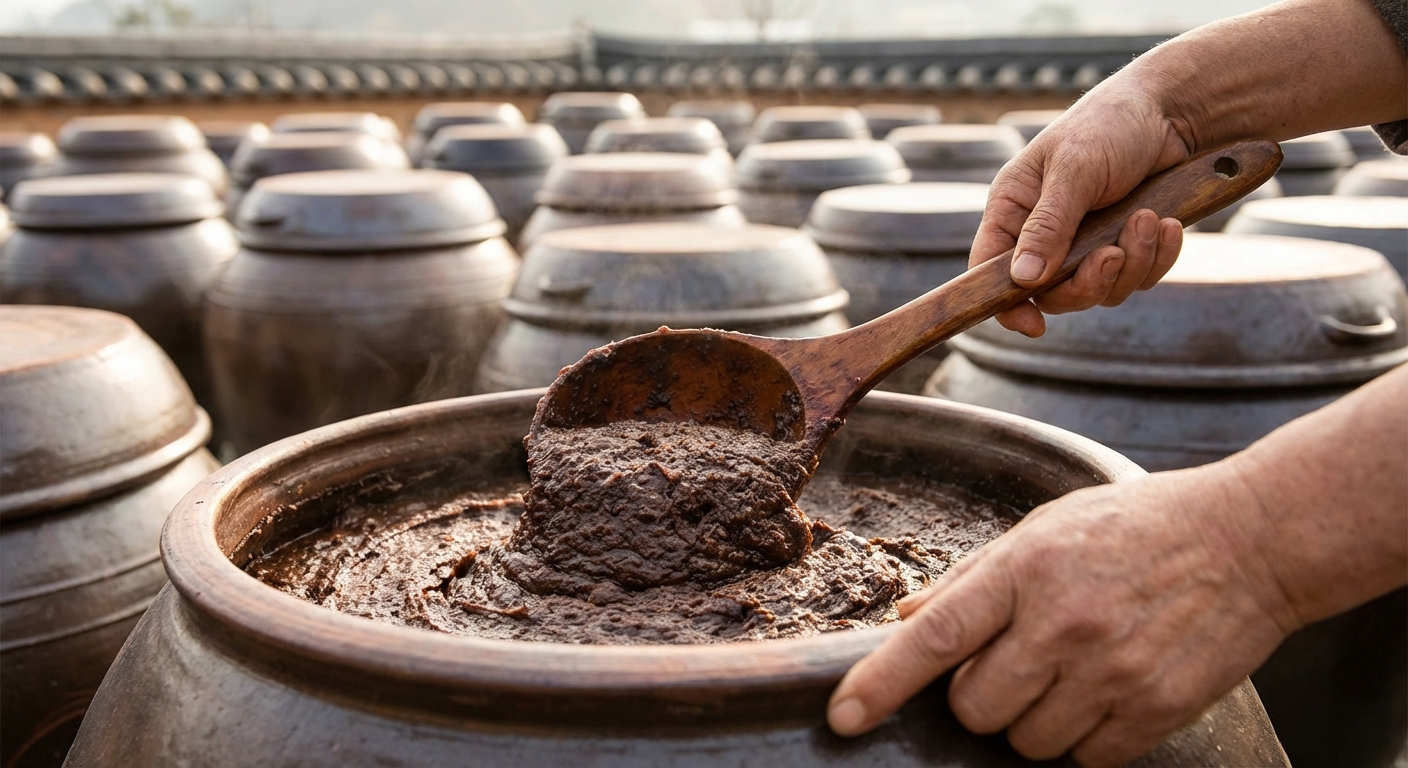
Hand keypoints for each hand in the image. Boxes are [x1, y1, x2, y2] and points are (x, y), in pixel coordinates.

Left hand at [825, 464, 1297, 766]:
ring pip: (1027, 742)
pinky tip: (1106, 691)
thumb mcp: (1045, 528)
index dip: (880, 683)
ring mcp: (1113, 670)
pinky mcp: (1158, 707)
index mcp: (1027, 568)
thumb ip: (973, 577)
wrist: (1249, 540)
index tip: (844, 716)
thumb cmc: (1137, 527)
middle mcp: (1064, 623)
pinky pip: (1087, 760)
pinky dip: (1084, 740)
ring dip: (1032, 720)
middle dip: (978, 697)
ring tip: (1070, 671)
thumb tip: (908, 620)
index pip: (935, 637)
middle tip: (1017, 661)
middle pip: (974, 708)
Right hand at [975, 82, 1189, 336]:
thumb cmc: (1109, 125)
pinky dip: (1156, 257)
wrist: (1173, 110)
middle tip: (1113, 254)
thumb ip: (1048, 225)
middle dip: (1087, 282)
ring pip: (1099, 290)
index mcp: (1013, 210)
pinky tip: (1169, 224)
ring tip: (1150, 219)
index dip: (1006, 304)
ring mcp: (1085, 244)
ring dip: (1131, 263)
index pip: (990, 271)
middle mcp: (1043, 233)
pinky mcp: (1124, 246)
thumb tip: (1022, 279)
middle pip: (1050, 294)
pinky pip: (1137, 278)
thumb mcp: (1074, 170)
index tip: (1034, 324)